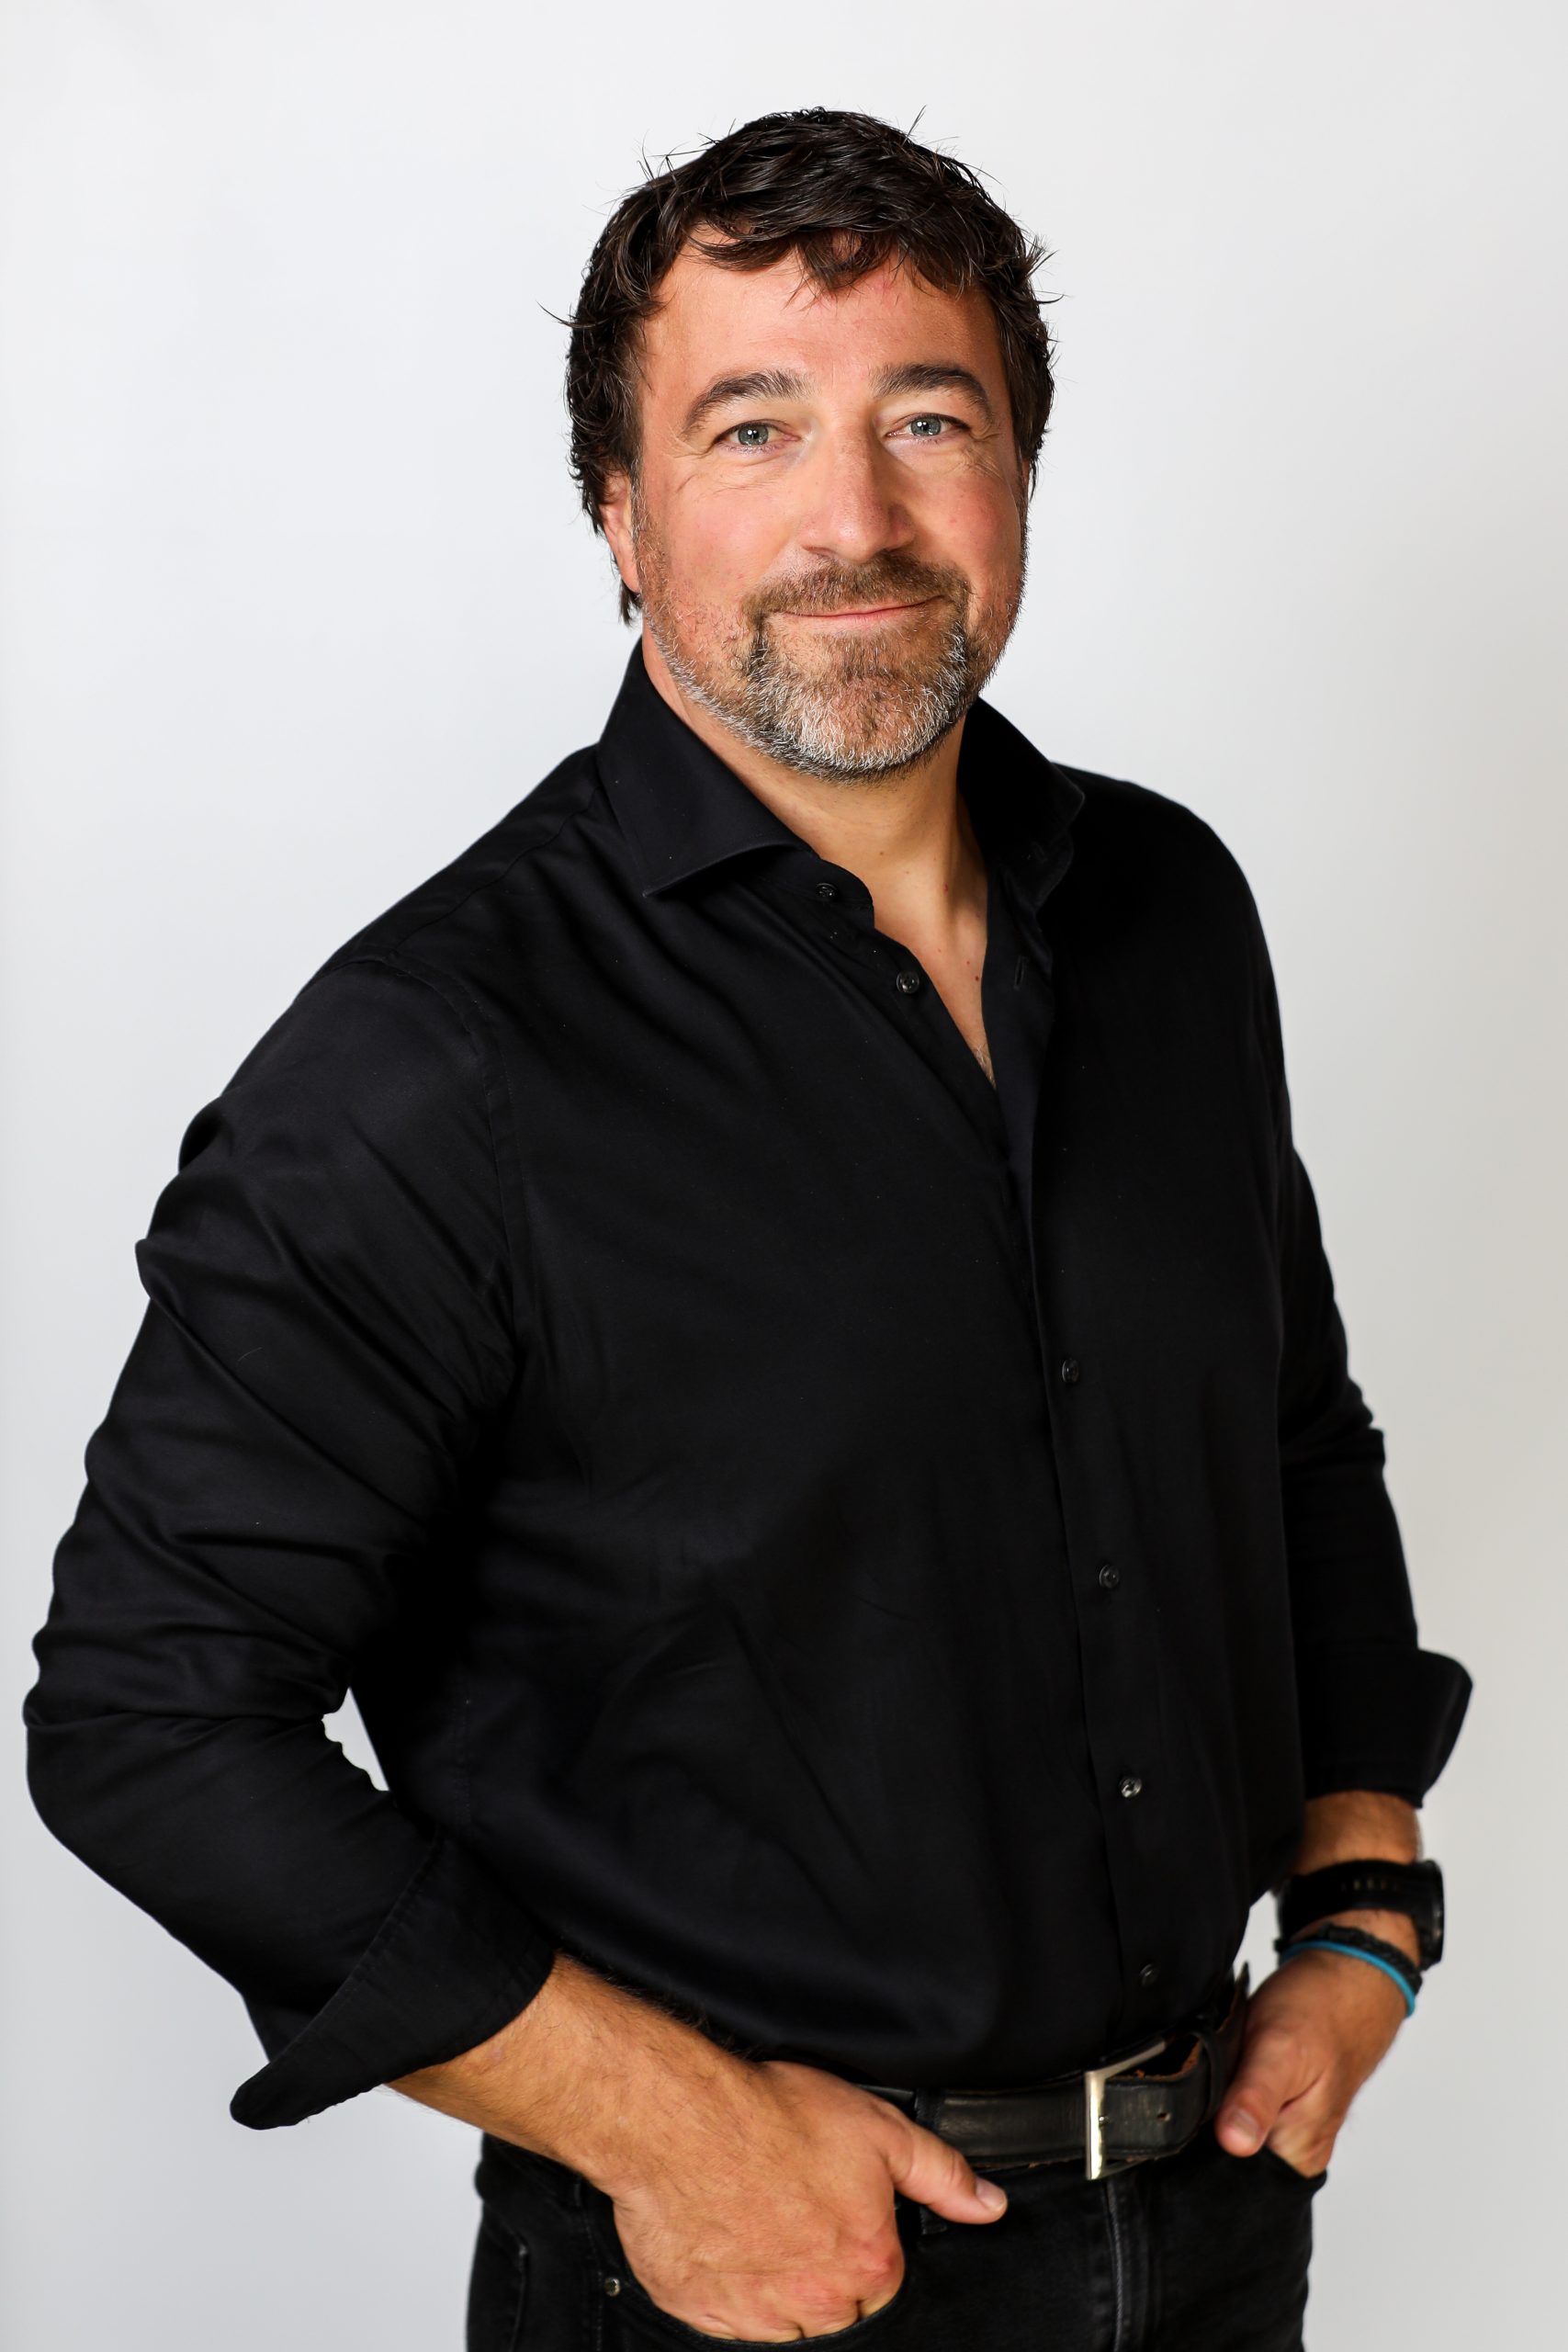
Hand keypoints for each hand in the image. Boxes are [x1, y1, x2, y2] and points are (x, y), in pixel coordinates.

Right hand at [607, 2056, 1007, 2341]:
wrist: (682, 2121)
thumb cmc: (772, 2117)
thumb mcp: (880, 2129)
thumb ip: (942, 2173)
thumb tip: (989, 2205)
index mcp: (867, 2265)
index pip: (883, 2278)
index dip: (864, 2238)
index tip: (836, 2204)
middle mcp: (816, 2303)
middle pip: (835, 2306)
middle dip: (823, 2266)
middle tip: (795, 2206)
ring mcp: (755, 2314)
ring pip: (783, 2318)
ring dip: (778, 2282)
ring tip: (758, 2218)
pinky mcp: (701, 2309)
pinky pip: (727, 2318)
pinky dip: (728, 2286)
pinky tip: (722, 2235)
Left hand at [1214, 1940, 1409, 2177]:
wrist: (1345, 1979)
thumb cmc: (1319, 2009)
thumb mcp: (1279, 2048)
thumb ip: (1256, 2098)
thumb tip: (1235, 2143)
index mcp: (1300, 2153)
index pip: (1231, 2174)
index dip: (1202, 2139)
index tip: (1206, 2096)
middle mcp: (1297, 2152)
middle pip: (1226, 2155)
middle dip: (1209, 2115)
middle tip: (1228, 2067)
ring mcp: (1289, 2131)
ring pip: (1230, 2129)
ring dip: (1219, 2097)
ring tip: (1237, 2062)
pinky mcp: (1281, 2109)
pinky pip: (1240, 2109)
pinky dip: (1230, 2085)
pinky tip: (1240, 2062)